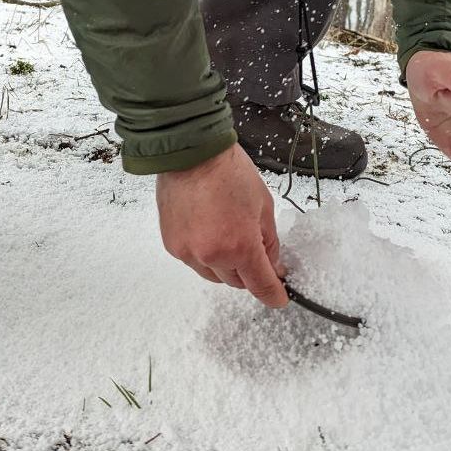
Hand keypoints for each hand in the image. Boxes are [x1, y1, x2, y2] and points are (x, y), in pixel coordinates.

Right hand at [156, 143, 287, 307]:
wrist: (191, 153)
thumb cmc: (228, 171)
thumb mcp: (263, 204)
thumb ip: (269, 240)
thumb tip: (272, 264)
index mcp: (240, 246)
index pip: (260, 285)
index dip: (273, 294)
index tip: (278, 297)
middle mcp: (212, 255)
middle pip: (236, 282)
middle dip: (249, 270)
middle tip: (254, 248)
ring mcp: (189, 252)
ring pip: (214, 275)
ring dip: (226, 265)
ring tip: (227, 233)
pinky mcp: (172, 245)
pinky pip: (194, 261)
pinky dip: (205, 254)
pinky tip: (209, 230)